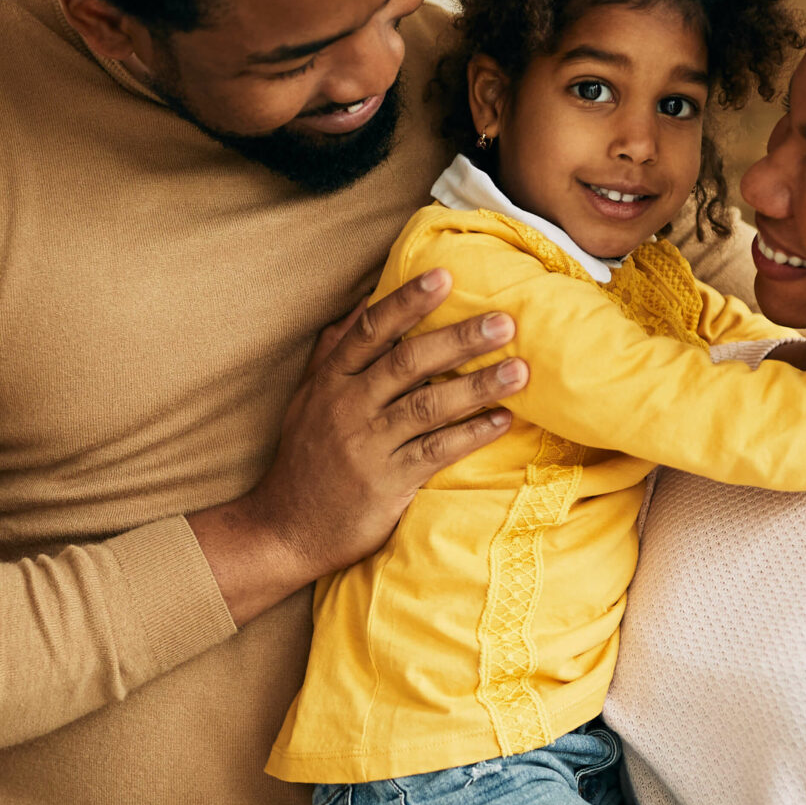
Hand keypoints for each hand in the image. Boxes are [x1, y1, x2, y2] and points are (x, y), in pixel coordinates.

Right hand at [189, 271, 523, 625]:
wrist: (285, 529)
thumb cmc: (304, 460)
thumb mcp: (307, 399)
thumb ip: (333, 352)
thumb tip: (361, 303)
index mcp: (331, 381)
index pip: (371, 330)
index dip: (407, 301)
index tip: (444, 275)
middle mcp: (347, 407)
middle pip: (408, 362)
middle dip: (459, 338)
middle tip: (505, 321)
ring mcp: (367, 446)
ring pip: (429, 406)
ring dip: (478, 386)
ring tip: (520, 370)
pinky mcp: (387, 483)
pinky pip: (437, 451)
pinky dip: (472, 434)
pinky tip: (503, 420)